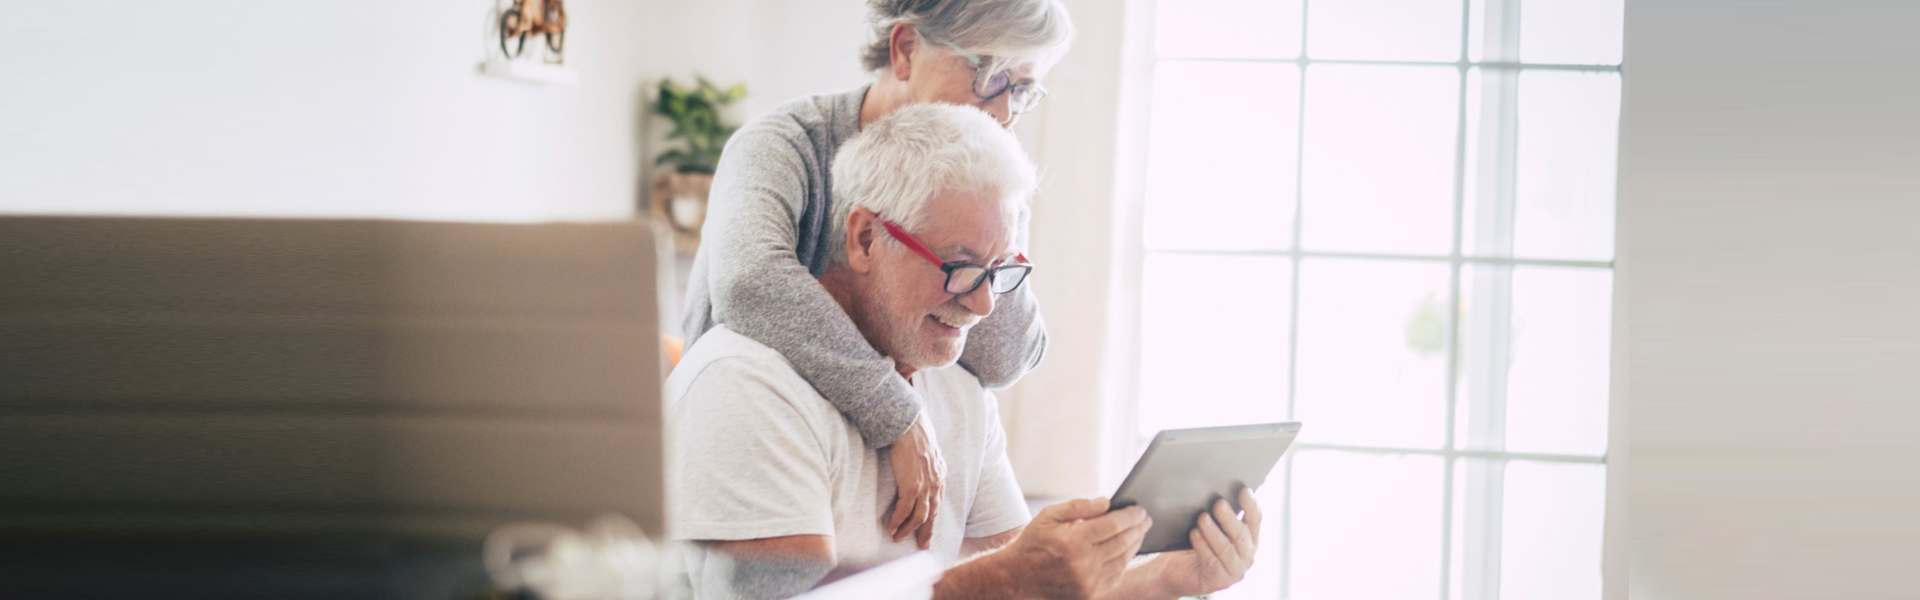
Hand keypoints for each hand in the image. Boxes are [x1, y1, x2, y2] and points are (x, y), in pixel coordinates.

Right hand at [884, 411, 945, 548]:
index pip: (937, 503)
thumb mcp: (928, 451)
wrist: (909, 425)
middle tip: (921, 545)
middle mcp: (935, 483)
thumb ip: (927, 464)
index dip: (932, 519)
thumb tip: (919, 469)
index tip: (928, 530)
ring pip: (919, 516)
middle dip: (926, 532)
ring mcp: (925, 486)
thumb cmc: (915, 434)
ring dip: (908, 529)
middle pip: (931, 514)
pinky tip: (892, 528)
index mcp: (940, 475)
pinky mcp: (912, 486)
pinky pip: (905, 510)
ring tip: (898, 538)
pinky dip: (898, 521)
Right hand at [1004, 498, 1151, 599]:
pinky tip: (1127, 551)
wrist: (1017, 578)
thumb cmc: (1033, 543)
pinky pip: (1116, 576)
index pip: (1113, 525)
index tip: (1140, 509)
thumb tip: (1106, 502)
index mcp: (1073, 541)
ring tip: (1140, 532)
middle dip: (1138, 528)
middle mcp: (1083, 564)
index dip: (1131, 516)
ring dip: (1135, 544)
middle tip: (1146, 519)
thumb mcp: (1048, 516)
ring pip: (1123, 560)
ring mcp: (1088, 582)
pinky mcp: (1090, 595)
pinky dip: (1124, 562)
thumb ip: (1078, 507)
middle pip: (1123, 542)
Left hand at [1154, 488, 1261, 597]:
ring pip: (1226, 549)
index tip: (1244, 490)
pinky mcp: (1219, 581)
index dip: (1251, 505)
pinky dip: (1202, 546)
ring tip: (1202, 518)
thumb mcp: (1209, 526)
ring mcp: (1234, 570)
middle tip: (1218, 504)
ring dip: (1213, 532)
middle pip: (1242, 535)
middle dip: (1230, 518)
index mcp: (1248, 539)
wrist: (1177, 570)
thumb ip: (1218, 513)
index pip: (1255, 520)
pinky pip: (1212, 561)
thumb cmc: (1196, 543)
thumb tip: (1216, 491)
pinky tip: (1194, 534)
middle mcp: (1246, 555)